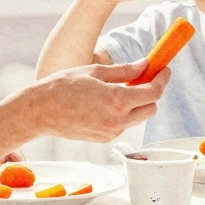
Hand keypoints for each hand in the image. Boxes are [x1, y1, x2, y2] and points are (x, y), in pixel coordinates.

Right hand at [28, 60, 168, 140]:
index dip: (162, 80)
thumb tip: (145, 65)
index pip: (153, 93)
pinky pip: (122, 124)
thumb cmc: (64, 86)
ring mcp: (111, 132)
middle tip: (143, 77)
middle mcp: (118, 120)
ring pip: (137, 118)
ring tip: (121, 88)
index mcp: (117, 101)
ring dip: (137, 103)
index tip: (164, 69)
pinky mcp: (103, 139)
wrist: (40, 111)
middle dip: (151, 93)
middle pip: (150, 108)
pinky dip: (123, 113)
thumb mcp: (96, 72)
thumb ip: (125, 70)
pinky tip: (108, 101)